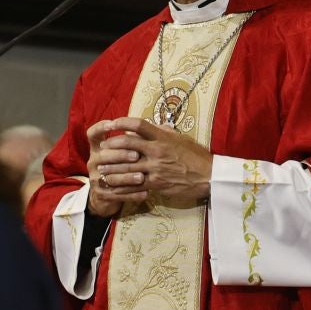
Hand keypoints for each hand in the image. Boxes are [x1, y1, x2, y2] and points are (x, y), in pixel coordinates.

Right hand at [85, 119, 144, 217]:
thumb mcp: (119, 152)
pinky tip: (146, 192)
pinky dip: (132, 194)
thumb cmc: (118, 166)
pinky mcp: (102, 194)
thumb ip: (129, 140)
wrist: (105, 195)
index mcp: (97, 148)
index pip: (93, 134)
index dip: (100, 127)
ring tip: (142, 177)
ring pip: (111, 177)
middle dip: (121, 154)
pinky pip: (118, 194)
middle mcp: (94, 161)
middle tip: (137, 155)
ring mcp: (96, 178)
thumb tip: (148, 124)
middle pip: (103, 155)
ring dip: (127, 177)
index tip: (113, 125)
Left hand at [87, 117, 212, 213]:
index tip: (112, 123)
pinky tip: (113, 187)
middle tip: (102, 148)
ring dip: (111, 168)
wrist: (208, 177)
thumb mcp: (181, 138)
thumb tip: (149, 126)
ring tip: (101, 169)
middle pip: (127, 145)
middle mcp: (157, 151)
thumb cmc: (196, 156)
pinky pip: (135, 186)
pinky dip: (122, 187)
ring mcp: (156, 169)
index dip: (122, 122)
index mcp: (163, 138)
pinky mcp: (156, 184)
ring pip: (127, 168)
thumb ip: (163, 131)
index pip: (138, 125)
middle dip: (112, 146)